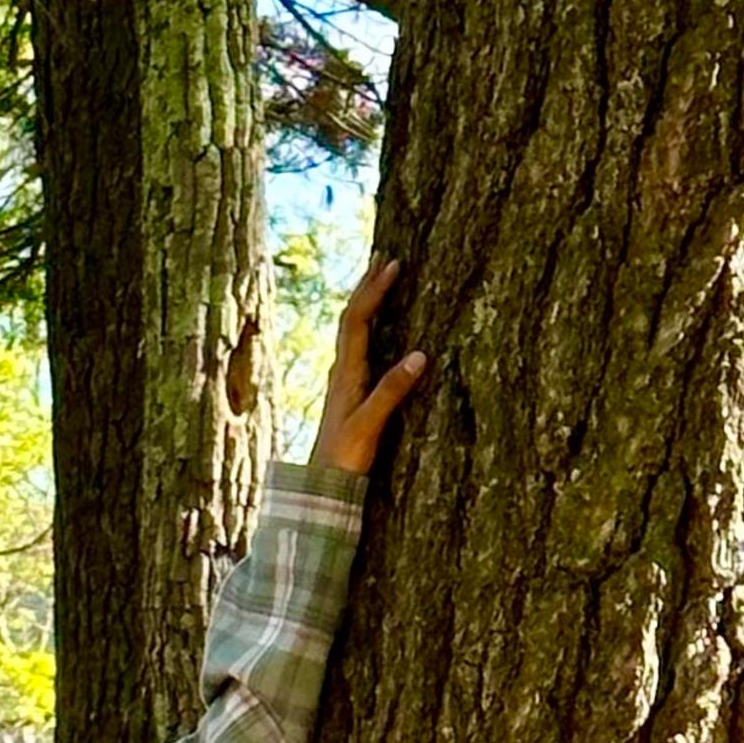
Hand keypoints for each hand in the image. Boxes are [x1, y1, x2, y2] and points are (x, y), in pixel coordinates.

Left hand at [310, 255, 426, 477]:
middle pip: (351, 317)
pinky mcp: (349, 393)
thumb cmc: (345, 459)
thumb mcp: (370, 425)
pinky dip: (367, 325)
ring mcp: (343, 381)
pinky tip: (374, 327)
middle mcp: (341, 372)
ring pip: (352, 330)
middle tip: (383, 255)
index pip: (358, 320)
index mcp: (347, 373)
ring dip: (365, 301)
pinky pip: (358, 346)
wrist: (322, 486)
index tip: (394, 264)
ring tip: (378, 278)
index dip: (375, 291)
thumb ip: (392, 391)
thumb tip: (421, 354)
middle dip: (367, 285)